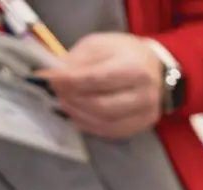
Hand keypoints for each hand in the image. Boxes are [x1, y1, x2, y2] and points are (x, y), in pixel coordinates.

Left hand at [37, 33, 162, 139]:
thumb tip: (52, 76)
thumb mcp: (100, 45)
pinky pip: (111, 132)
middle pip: (101, 105)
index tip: (47, 79)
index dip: (68, 82)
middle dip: (72, 100)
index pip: (95, 79)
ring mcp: (146, 113)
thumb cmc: (124, 53)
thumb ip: (77, 60)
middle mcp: (144, 94)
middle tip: (55, 93)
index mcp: (134, 68)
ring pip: (105, 122)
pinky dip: (89, 126)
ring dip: (78, 114)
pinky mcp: (142, 125)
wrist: (155, 67)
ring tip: (64, 103)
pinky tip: (78, 116)